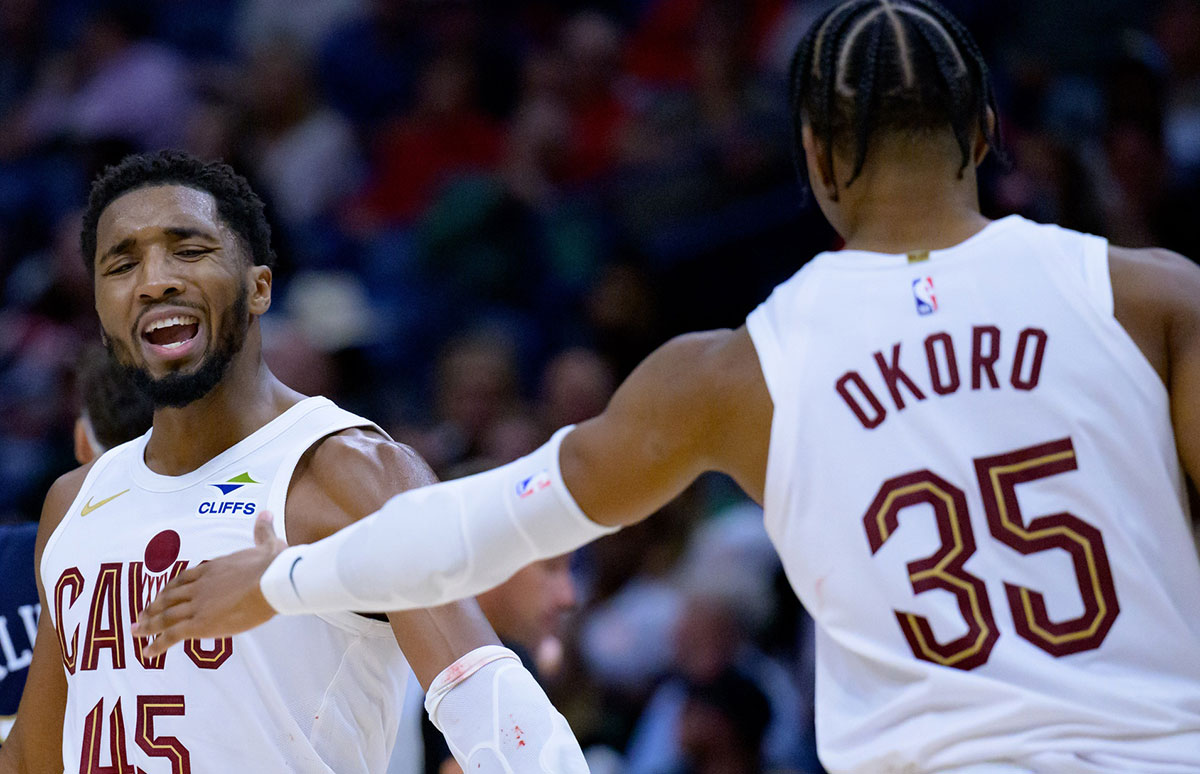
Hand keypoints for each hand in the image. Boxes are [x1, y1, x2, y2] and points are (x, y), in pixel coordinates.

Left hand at [133, 510, 285, 656]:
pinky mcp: (199, 624)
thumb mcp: (268, 544)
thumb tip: (266, 513)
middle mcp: (199, 586)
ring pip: (166, 616)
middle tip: (141, 616)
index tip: (163, 594)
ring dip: (149, 625)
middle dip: (153, 607)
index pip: (185, 578)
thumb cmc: (273, 565)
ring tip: (137, 632)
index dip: (171, 588)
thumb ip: (263, 531)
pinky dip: (157, 645)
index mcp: (213, 568)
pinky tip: (148, 653)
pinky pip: (172, 636)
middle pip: (169, 597)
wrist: (272, 581)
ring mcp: (197, 605)